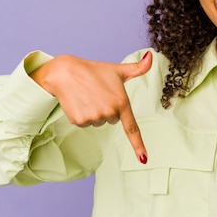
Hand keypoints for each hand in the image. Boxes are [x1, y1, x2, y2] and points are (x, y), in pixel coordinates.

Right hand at [30, 51, 152, 163]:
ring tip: (88, 96)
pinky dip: (82, 114)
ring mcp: (94, 118)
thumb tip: (151, 56)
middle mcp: (109, 112)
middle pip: (112, 120)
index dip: (138, 145)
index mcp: (121, 102)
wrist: (66, 72)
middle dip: (107, 109)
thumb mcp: (118, 70)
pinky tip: (79, 101)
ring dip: (94, 112)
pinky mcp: (79, 121)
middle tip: (98, 93)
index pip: (132, 128)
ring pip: (98, 122)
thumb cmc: (94, 71)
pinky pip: (85, 123)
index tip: (143, 159)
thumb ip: (137, 68)